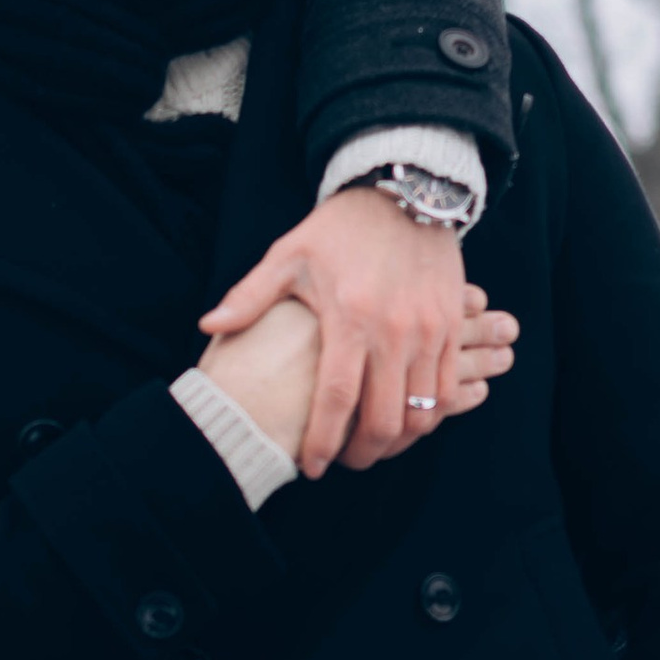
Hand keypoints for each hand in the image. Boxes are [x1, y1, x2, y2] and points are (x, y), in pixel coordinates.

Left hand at [200, 186, 515, 475]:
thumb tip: (208, 324)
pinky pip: (446, 390)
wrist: (407, 192)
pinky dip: (428, 416)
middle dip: (362, 455)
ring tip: (374, 446)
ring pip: (421, 413)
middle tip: (344, 463)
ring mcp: (429, 332)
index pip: (336, 398)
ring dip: (398, 441)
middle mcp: (394, 331)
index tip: (310, 467)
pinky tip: (405, 420)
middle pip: (383, 418)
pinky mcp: (450, 328)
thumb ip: (250, 296)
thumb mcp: (289, 254)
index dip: (322, 441)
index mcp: (349, 317)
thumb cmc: (341, 228)